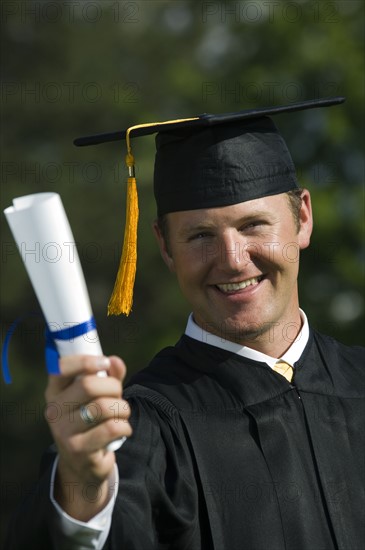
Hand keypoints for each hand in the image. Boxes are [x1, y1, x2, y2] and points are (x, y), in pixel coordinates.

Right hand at [44, 354, 131, 519]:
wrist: (83, 464)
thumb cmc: (91, 421)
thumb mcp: (97, 396)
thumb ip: (108, 376)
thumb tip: (115, 361)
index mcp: (55, 392)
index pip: (61, 368)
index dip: (86, 361)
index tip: (105, 363)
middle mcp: (54, 411)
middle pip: (88, 385)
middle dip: (113, 387)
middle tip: (118, 396)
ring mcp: (64, 432)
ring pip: (103, 407)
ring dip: (122, 408)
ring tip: (122, 413)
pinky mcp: (78, 450)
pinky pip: (111, 428)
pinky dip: (125, 426)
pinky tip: (122, 429)